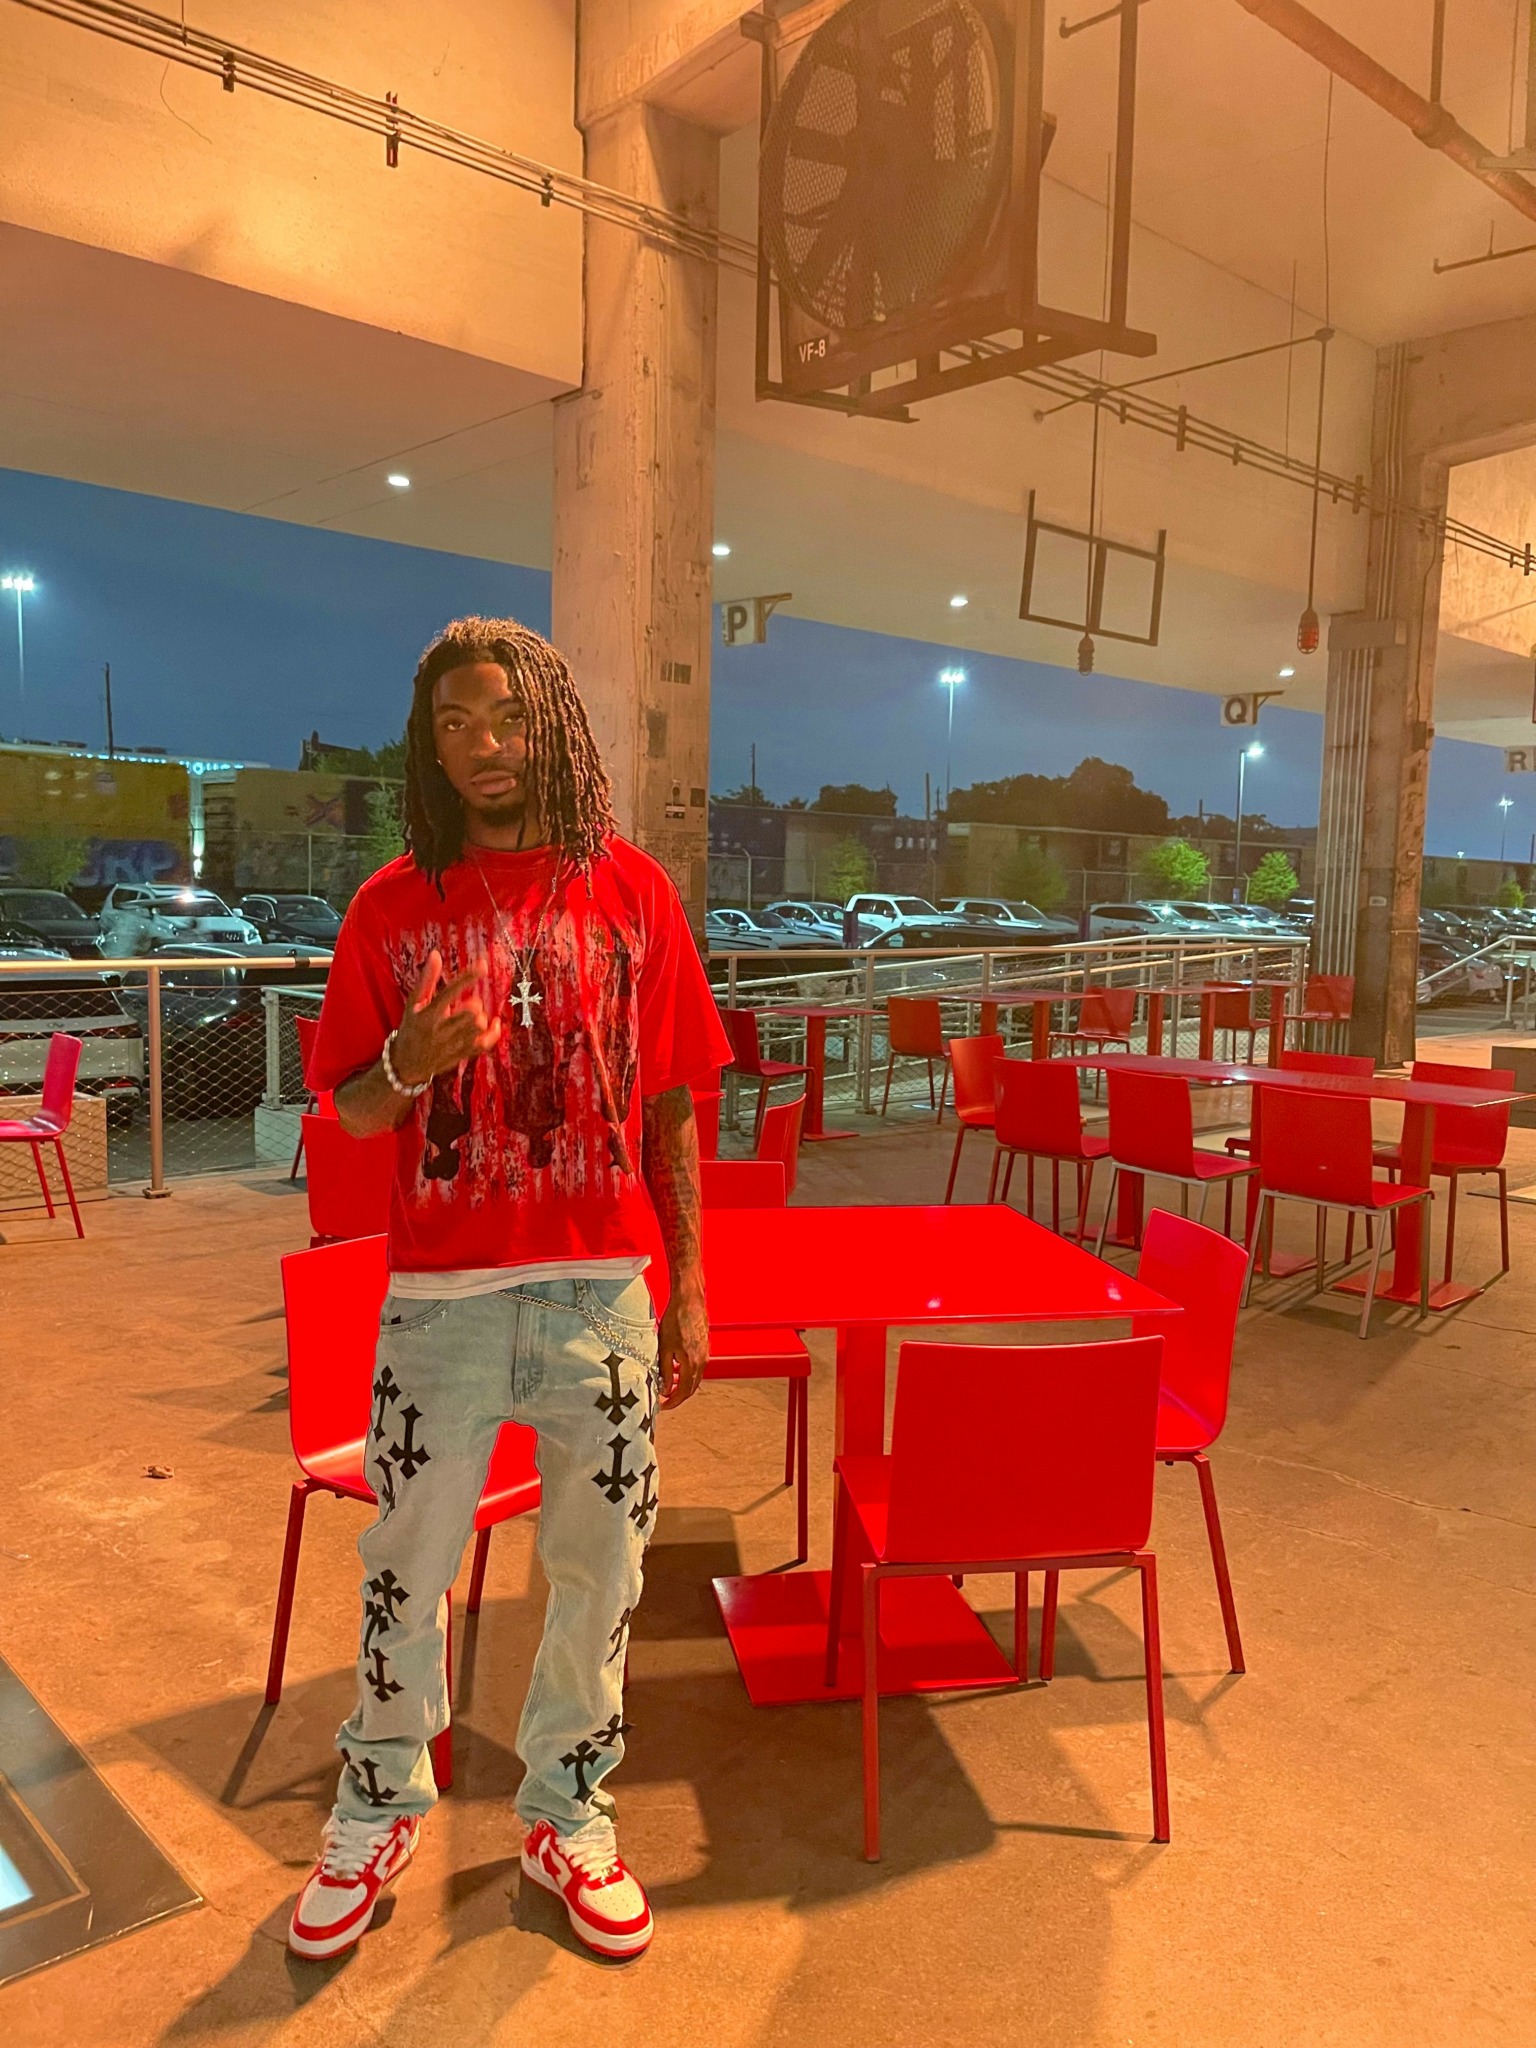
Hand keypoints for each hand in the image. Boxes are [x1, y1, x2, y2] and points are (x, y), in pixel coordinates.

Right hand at [391, 949, 500, 1085]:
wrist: (405, 1064)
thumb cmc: (411, 1027)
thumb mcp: (413, 1003)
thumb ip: (427, 979)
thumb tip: (436, 954)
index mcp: (427, 1015)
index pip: (449, 993)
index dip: (467, 978)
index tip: (483, 965)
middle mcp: (440, 1030)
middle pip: (469, 1014)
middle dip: (475, 1005)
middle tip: (471, 1004)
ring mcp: (451, 1045)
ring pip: (478, 1028)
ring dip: (482, 1018)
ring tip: (476, 1016)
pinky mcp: (461, 1055)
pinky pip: (484, 1045)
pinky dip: (494, 1034)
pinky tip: (494, 1024)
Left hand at [656, 1283, 707, 1407]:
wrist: (689, 1301)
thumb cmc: (675, 1320)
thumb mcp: (664, 1348)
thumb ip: (666, 1371)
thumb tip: (665, 1389)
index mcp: (692, 1363)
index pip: (684, 1391)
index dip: (673, 1401)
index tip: (664, 1406)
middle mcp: (702, 1361)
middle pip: (692, 1387)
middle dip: (678, 1396)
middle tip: (665, 1400)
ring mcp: (705, 1354)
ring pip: (695, 1377)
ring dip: (683, 1384)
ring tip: (668, 1385)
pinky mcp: (705, 1346)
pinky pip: (698, 1367)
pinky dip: (688, 1373)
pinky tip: (677, 1369)